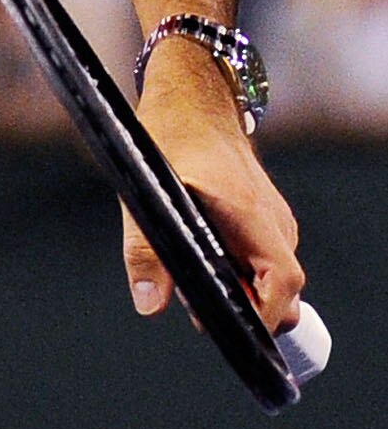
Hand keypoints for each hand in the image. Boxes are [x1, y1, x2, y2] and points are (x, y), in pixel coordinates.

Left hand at [132, 39, 303, 332]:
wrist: (192, 96)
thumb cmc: (168, 137)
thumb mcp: (145, 192)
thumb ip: (145, 250)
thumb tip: (151, 304)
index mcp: (251, 214)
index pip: (283, 281)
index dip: (266, 315)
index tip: (237, 331)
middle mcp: (273, 220)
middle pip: (283, 289)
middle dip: (251, 311)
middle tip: (203, 312)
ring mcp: (273, 219)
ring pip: (272, 275)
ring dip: (243, 291)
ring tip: (199, 286)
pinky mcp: (264, 217)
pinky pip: (263, 258)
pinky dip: (241, 272)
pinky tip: (207, 263)